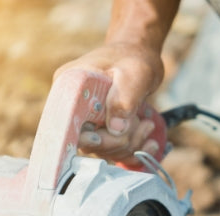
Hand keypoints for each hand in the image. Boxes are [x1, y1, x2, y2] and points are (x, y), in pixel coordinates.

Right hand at [53, 42, 164, 167]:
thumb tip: (115, 130)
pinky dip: (135, 152)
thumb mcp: (133, 74)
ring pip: (106, 151)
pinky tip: (149, 143)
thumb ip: (123, 100)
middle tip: (142, 123)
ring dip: (132, 143)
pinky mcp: (103, 133)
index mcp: (69, 89)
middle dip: (120, 140)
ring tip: (147, 124)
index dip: (88, 138)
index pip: (69, 125)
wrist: (138, 56)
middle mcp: (74, 109)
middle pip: (90, 144)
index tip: (105, 135)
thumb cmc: (133, 58)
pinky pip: (116, 154)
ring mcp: (88, 124)